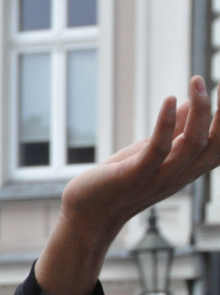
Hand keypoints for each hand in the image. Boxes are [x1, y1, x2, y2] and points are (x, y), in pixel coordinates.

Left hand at [60, 76, 219, 245]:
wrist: (88, 212)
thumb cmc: (118, 181)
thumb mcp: (150, 153)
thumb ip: (173, 132)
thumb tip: (190, 104)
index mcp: (185, 170)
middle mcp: (178, 176)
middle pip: (217, 146)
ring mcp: (158, 177)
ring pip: (193, 144)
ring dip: (199, 111)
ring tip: (196, 82)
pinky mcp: (135, 176)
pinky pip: (158, 150)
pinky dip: (166, 124)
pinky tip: (169, 100)